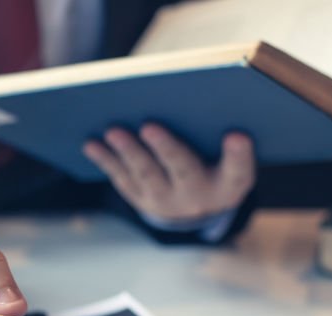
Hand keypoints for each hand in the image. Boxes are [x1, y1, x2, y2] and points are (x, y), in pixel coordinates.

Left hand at [82, 124, 254, 221]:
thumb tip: (194, 91)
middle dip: (166, 148)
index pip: (239, 170)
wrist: (198, 207)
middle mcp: (199, 196)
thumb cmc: (218, 163)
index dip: (238, 154)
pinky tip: (91, 143)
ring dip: (128, 152)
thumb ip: (223, 132)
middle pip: (184, 171)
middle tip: (150, 126)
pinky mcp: (142, 200)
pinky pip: (122, 178)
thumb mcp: (230, 155)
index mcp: (230, 183)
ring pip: (146, 175)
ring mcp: (167, 201)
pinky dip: (106, 160)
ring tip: (113, 131)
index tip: (237, 135)